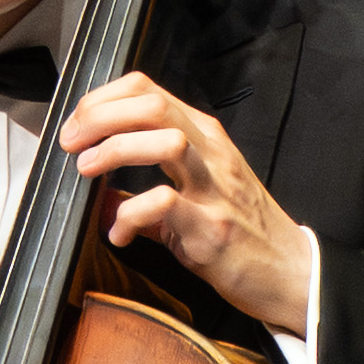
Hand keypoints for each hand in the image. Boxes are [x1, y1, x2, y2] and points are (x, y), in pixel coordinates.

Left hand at [58, 64, 317, 345]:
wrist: (290, 273)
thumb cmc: (244, 233)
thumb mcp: (197, 199)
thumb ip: (148, 196)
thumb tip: (102, 199)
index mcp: (203, 137)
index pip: (147, 90)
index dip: (102, 99)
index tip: (77, 125)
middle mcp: (211, 152)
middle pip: (150, 105)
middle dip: (99, 117)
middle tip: (72, 144)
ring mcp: (215, 188)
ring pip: (163, 140)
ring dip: (115, 150)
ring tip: (88, 171)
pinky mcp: (213, 228)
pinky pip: (165, 204)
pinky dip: (130, 215)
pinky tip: (119, 234)